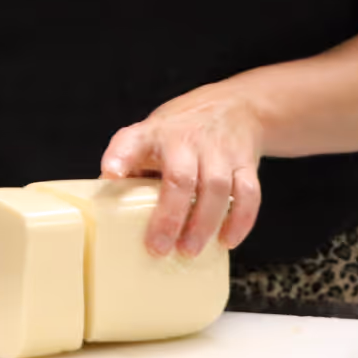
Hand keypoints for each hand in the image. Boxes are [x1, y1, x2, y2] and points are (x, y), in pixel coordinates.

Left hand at [100, 83, 264, 257]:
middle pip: (180, 177)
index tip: (111, 173)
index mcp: (154, 133)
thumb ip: (132, 165)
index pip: (132, 140)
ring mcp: (219, 150)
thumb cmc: (182, 131)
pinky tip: (227, 241)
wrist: (234, 106)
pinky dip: (240, 220)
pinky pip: (249, 193)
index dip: (120, 156)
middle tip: (159, 248)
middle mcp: (187, 139)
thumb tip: (108, 206)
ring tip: (188, 250)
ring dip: (204, 224)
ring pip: (217, 188)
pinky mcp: (245, 162)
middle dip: (170, 216)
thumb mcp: (150, 135)